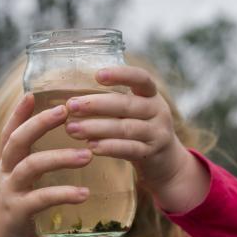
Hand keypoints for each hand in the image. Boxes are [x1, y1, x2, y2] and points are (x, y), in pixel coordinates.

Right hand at [0, 93, 92, 236]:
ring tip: (87, 155)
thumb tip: (65, 152)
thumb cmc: (21, 219)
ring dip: (60, 157)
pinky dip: (63, 194)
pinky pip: (41, 199)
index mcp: (8, 167)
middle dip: (40, 123)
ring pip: (31, 166)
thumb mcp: (25, 190)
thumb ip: (36, 171)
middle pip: (17, 141)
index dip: (19, 113)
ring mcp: (9, 194)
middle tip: (66, 111)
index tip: (32, 93)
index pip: (10, 133)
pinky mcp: (17, 214)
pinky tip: (85, 194)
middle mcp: (5, 176)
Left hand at [65, 66, 208, 212]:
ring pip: (125, 128)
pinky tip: (91, 146)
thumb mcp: (135, 111)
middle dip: (96, 104)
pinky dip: (109, 147)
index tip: (97, 75)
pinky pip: (128, 149)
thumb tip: (74, 97)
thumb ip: (114, 102)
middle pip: (126, 105)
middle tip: (71, 106)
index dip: (121, 74)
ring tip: (72, 129)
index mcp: (151, 95)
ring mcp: (157, 133)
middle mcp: (158, 111)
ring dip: (96, 128)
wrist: (165, 161)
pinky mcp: (151, 153)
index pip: (141, 78)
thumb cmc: (139, 129)